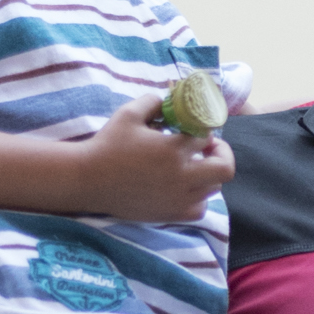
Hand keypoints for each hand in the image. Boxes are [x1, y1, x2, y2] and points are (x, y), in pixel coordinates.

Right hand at [70, 92, 235, 221]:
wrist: (88, 180)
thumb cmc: (108, 144)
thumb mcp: (129, 114)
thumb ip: (154, 101)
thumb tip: (171, 99)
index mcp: (173, 150)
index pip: (207, 137)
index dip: (204, 130)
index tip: (196, 130)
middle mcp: (181, 176)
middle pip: (224, 168)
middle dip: (221, 153)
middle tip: (208, 148)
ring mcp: (177, 199)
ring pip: (213, 188)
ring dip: (208, 174)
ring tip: (192, 166)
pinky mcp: (169, 214)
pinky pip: (199, 209)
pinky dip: (198, 198)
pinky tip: (183, 188)